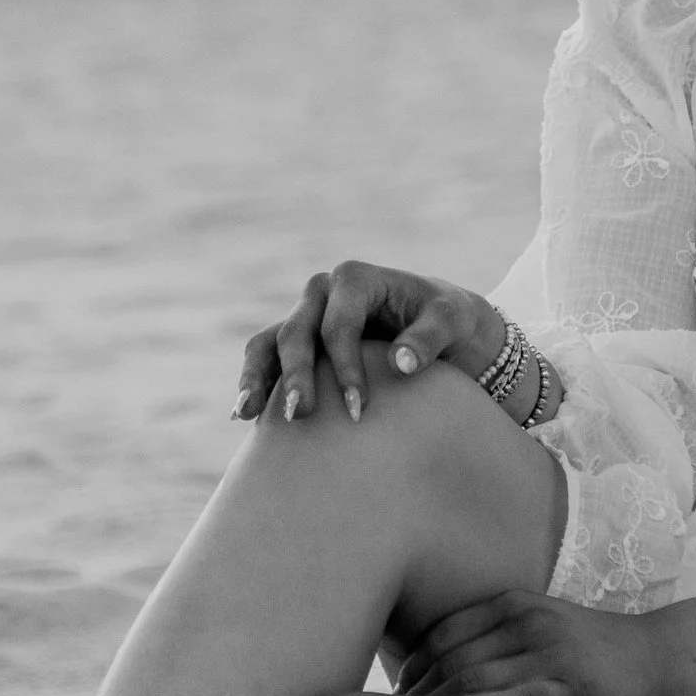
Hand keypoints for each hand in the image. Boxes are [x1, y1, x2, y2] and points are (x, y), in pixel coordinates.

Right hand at [234, 262, 507, 425]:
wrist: (439, 323)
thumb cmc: (447, 319)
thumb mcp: (451, 321)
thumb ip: (429, 338)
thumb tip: (402, 364)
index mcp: (355, 279)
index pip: (339, 326)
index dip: (345, 368)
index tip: (360, 410)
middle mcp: (322, 292)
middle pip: (296, 333)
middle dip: (296, 375)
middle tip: (301, 416)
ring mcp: (306, 315)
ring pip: (269, 343)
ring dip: (256, 377)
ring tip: (245, 414)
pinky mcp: (300, 340)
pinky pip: (267, 358)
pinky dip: (256, 383)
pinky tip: (244, 416)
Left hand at [395, 589, 664, 695]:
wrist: (656, 655)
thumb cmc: (589, 647)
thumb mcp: (539, 625)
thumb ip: (495, 636)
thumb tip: (437, 670)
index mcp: (515, 604)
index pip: (445, 632)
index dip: (412, 663)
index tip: (395, 691)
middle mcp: (529, 622)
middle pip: (454, 657)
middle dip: (418, 689)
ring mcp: (552, 653)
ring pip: (478, 677)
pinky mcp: (573, 686)